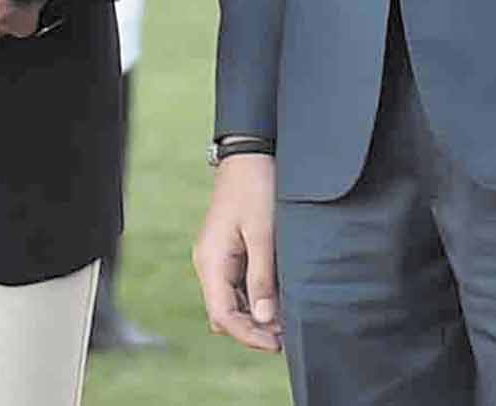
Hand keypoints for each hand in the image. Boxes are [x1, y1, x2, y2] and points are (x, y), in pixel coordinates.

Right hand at [194, 151, 281, 352]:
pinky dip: (255, 295)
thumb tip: (263, 320)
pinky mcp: (228, 249)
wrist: (250, 151)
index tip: (276, 345)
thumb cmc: (256, 186)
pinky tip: (278, 297)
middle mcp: (209, 263)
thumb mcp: (263, 233)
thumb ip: (262, 277)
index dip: (248, 336)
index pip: (223, 316)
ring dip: (255, 313)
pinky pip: (238, 283)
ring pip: (232, 300)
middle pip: (225, 312)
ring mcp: (217, 256)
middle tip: (285, 336)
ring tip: (286, 320)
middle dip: (252, 328)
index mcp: (211, 261)